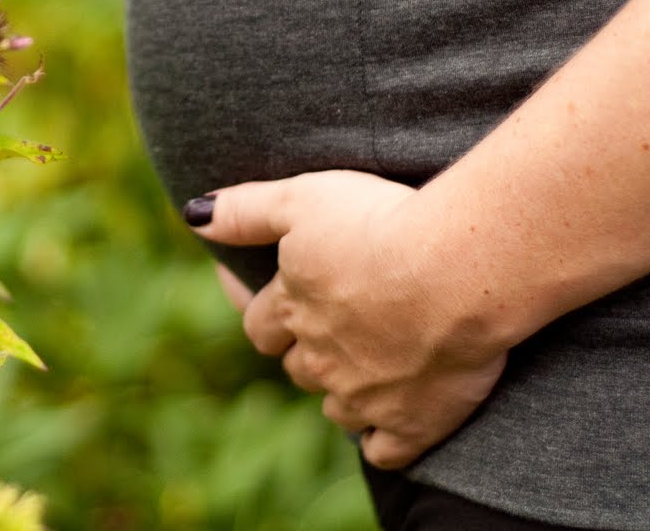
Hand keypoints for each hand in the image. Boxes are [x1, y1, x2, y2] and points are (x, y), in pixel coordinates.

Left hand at [188, 170, 507, 468]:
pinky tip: (390, 428)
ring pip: (336, 409)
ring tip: (368, 372)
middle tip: (335, 334)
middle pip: (298, 367)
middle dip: (307, 353)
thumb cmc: (381, 223)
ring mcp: (363, 396)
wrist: (457, 270)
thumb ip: (244, 212)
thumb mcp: (301, 199)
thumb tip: (192, 217)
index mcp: (291, 306)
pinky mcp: (411, 424)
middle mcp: (319, 357)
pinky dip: (382, 440)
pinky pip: (383, 450)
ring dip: (343, 393)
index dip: (270, 319)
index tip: (283, 311)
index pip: (260, 326)